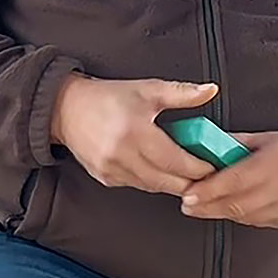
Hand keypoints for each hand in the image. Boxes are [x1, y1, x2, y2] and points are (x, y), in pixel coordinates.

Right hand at [50, 76, 219, 195]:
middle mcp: (122, 154)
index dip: (199, 168)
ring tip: (184, 171)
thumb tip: (209, 91)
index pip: (176, 161)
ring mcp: (112, 169)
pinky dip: (152, 181)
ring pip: (154, 187)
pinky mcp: (105, 178)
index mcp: (135, 132)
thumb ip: (181, 93)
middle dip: (190, 180)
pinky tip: (158, 169)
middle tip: (203, 172)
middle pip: (168, 182)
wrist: (66, 108)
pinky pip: (137, 186)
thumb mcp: (147, 90)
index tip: (211, 165)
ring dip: (171, 182)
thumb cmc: (106, 98)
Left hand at [179, 128, 277, 228]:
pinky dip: (241, 216)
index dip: (206, 192)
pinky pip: (259, 221)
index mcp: (277, 163)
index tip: (187, 195)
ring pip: (244, 216)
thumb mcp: (275, 136)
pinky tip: (230, 210)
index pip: (232, 182)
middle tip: (187, 205)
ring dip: (220, 213)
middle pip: (234, 204)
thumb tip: (211, 145)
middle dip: (206, 207)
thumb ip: (241, 143)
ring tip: (202, 207)